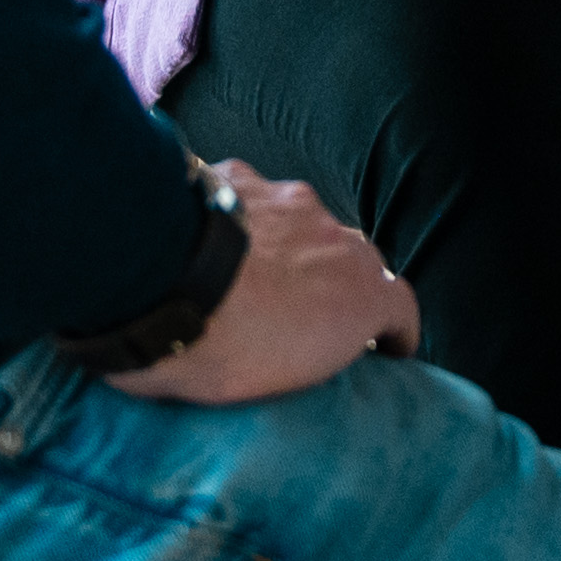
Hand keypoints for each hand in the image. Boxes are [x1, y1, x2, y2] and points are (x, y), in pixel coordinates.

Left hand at [108, 165, 421, 404]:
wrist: (161, 283)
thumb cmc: (220, 351)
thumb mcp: (283, 384)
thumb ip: (312, 354)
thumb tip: (299, 354)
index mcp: (361, 295)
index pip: (399, 305)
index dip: (393, 327)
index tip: (386, 346)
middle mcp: (338, 237)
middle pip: (352, 257)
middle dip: (335, 282)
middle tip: (299, 314)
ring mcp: (289, 201)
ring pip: (301, 222)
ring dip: (286, 248)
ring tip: (244, 276)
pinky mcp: (240, 176)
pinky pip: (249, 196)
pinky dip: (239, 217)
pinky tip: (209, 237)